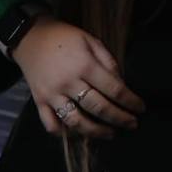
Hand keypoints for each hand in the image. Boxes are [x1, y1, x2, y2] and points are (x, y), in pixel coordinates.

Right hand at [12, 15, 145, 138]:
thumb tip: (121, 83)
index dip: (130, 101)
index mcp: (85, 65)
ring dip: (96, 132)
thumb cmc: (64, 37)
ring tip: (110, 133)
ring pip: (76, 122)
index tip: (141, 108)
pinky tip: (79, 133)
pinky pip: (51, 125)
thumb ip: (108, 61)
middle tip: (132, 124)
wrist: (30, 37)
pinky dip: (65, 133)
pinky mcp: (39, 102)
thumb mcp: (91, 40)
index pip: (114, 89)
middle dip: (119, 119)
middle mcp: (68, 82)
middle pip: (99, 108)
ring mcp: (52, 95)